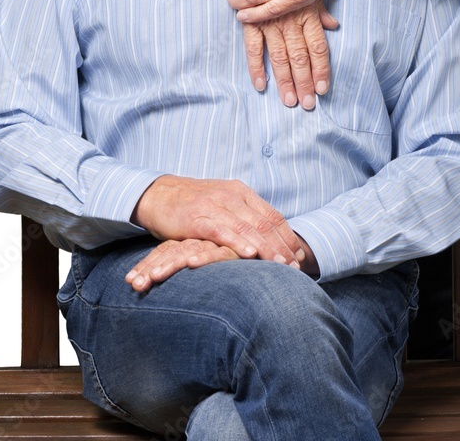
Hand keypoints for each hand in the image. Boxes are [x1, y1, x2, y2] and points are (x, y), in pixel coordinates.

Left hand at [126, 238, 238, 291]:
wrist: (267, 246)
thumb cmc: (232, 262)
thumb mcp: (204, 262)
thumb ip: (187, 269)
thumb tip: (152, 289)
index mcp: (193, 241)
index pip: (166, 250)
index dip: (148, 265)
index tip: (130, 281)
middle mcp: (202, 239)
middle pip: (172, 250)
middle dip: (152, 267)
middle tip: (134, 284)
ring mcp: (217, 242)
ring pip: (188, 251)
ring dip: (169, 265)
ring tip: (150, 279)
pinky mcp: (235, 248)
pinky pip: (217, 252)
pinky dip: (204, 257)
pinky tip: (191, 263)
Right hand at [131, 175, 305, 266]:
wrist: (160, 194)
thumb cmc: (195, 204)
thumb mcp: (224, 205)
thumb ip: (245, 218)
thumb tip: (270, 240)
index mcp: (242, 193)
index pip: (273, 216)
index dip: (288, 237)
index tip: (300, 257)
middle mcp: (232, 196)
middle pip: (264, 223)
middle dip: (282, 247)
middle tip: (295, 267)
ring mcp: (214, 205)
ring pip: (247, 227)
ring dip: (266, 247)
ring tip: (280, 264)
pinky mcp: (196, 217)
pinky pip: (221, 230)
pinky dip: (237, 242)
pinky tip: (249, 254)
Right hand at [242, 0, 337, 108]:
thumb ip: (320, 10)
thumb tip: (333, 26)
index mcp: (307, 14)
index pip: (318, 48)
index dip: (321, 70)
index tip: (323, 89)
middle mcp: (290, 21)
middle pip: (300, 57)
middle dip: (304, 82)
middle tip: (307, 104)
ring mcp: (270, 22)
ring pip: (279, 56)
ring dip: (284, 80)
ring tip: (289, 101)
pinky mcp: (251, 20)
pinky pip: (253, 47)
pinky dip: (255, 66)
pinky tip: (260, 84)